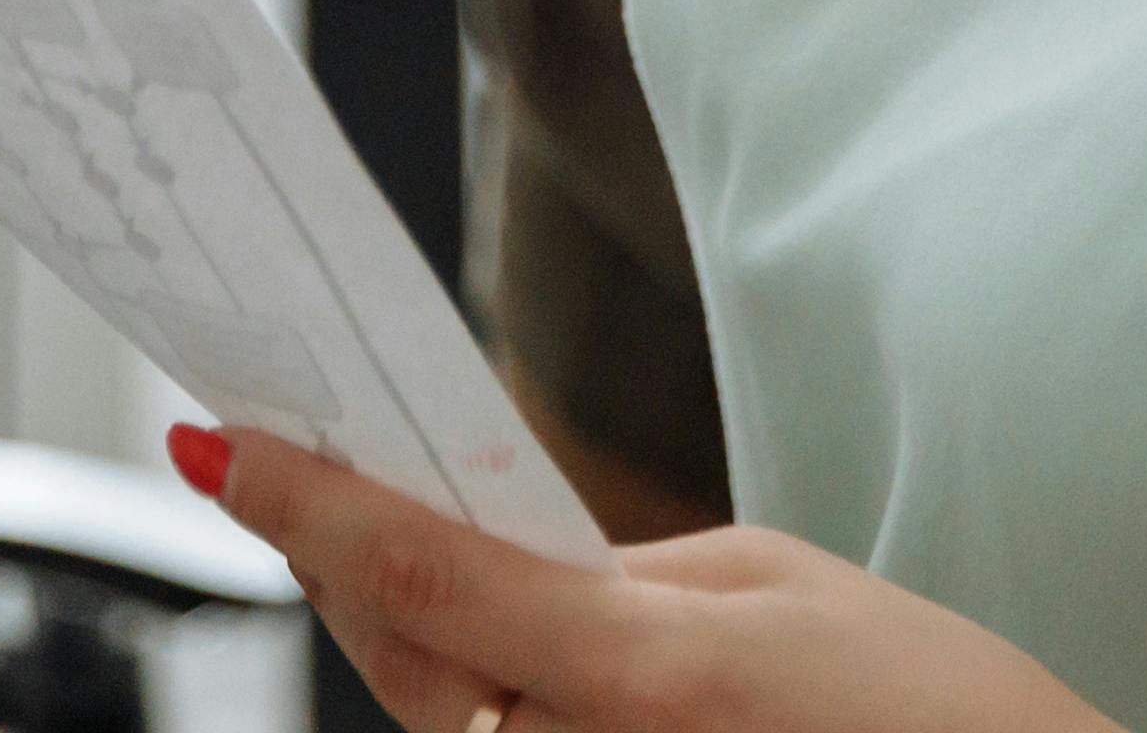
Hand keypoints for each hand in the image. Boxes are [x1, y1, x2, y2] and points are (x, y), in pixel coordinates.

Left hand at [186, 426, 1108, 732]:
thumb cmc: (925, 713)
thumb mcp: (772, 584)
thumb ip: (612, 571)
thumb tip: (499, 557)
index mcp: (643, 673)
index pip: (425, 577)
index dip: (307, 505)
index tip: (221, 441)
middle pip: (403, 657)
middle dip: (342, 558)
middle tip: (280, 460)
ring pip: (438, 717)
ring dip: (407, 632)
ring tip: (394, 542)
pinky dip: (469, 686)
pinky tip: (474, 631)